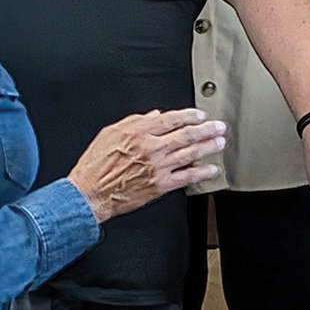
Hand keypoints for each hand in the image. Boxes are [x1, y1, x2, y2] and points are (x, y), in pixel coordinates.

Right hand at [67, 109, 225, 223]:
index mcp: (137, 133)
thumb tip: (155, 116)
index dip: (189, 116)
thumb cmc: (96, 165)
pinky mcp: (160, 185)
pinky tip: (212, 169)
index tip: (200, 115)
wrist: (89, 193)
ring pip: (190, 153)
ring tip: (220, 142)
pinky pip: (186, 177)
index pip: (171, 119)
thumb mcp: (109, 134)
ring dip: (208, 147)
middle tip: (219, 127)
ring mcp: (157, 167)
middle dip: (206, 129)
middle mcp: (150, 148)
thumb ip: (134, 122)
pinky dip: (202, 173)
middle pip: (186, 135)